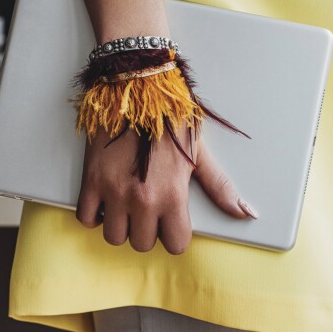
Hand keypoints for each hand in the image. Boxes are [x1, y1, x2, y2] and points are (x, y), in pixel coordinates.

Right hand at [75, 126, 257, 253]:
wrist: (136, 87)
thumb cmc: (170, 116)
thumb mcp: (199, 152)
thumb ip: (220, 186)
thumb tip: (246, 212)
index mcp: (173, 194)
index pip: (175, 244)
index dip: (174, 235)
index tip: (170, 222)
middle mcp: (143, 198)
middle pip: (142, 244)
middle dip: (146, 231)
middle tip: (148, 210)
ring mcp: (114, 191)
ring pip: (114, 237)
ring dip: (121, 226)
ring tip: (127, 206)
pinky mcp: (91, 180)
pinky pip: (86, 218)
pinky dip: (95, 214)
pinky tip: (106, 200)